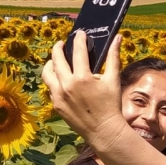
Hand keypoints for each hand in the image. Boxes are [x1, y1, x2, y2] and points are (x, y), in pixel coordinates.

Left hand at [42, 32, 125, 146]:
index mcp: (83, 77)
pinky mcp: (56, 105)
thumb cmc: (111, 105)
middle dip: (59, 48)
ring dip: (50, 63)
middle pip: (56, 59)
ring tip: (56, 60)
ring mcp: (59, 96)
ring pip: (47, 73)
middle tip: (63, 43)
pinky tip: (60, 78)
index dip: (79, 40)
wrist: (103, 130)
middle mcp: (67, 85)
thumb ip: (113, 57)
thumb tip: (118, 37)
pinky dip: (53, 80)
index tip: (80, 34)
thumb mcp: (113, 80)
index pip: (78, 51)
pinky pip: (50, 88)